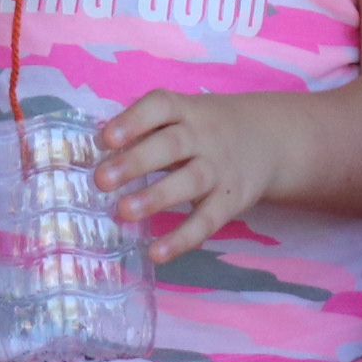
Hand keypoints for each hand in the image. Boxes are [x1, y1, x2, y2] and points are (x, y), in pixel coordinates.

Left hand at [93, 88, 304, 260]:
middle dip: (136, 162)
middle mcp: (203, 137)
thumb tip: (92, 151)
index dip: (133, 121)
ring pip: (189, 182)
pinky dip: (182, 238)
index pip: (160, 108)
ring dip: (155, 197)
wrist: (269, 138)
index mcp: (185, 110)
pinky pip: (206, 221)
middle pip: (172, 146)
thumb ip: (143, 130)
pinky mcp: (230, 201)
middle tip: (101, 180)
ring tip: (123, 212)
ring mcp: (218, 169)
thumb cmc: (203, 128)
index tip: (105, 139)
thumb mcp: (181, 115)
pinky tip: (156, 253)